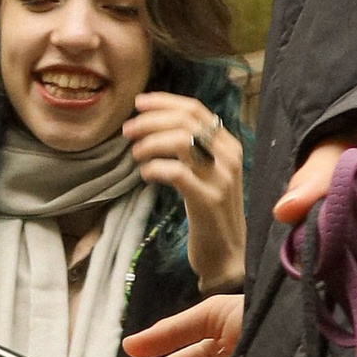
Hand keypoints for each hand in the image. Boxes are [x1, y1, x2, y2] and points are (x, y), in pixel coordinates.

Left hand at [124, 94, 245, 290]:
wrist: (227, 254)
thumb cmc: (210, 213)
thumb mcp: (206, 173)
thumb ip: (192, 149)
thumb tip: (155, 124)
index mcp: (228, 144)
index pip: (196, 109)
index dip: (164, 102)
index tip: (138, 104)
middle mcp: (229, 156)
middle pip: (185, 121)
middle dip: (150, 121)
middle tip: (127, 130)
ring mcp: (220, 177)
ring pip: (180, 141)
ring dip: (150, 143)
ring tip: (136, 154)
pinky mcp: (208, 199)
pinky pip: (175, 172)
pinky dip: (154, 169)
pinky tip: (146, 175)